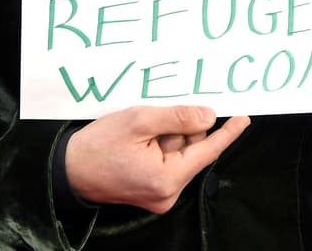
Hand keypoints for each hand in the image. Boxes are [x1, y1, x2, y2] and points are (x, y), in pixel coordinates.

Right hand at [65, 105, 250, 212]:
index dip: (228, 132)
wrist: (66, 170)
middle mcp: (167, 192)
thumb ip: (178, 118)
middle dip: (181, 129)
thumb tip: (209, 117)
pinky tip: (142, 138)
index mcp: (168, 179)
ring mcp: (159, 194)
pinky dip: (160, 144)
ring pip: (180, 153)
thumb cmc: (98, 146)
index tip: (244, 117)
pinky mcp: (151, 191)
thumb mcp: (139, 121)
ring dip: (168, 136)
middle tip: (157, 117)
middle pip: (193, 150)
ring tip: (141, 130)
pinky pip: (168, 161)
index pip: (208, 150)